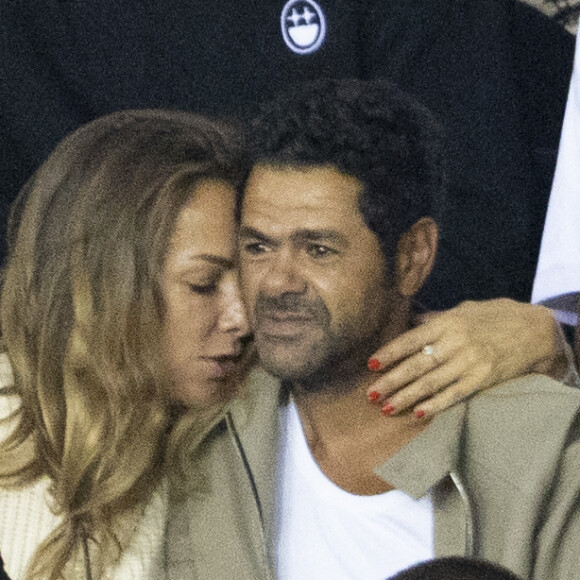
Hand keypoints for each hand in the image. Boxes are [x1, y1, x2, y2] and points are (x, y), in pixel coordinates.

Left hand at [366, 299, 567, 417]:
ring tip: (386, 408)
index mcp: (447, 322)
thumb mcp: (462, 309)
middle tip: (370, 394)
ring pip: (432, 383)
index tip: (370, 365)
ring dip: (407, 397)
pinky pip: (455, 394)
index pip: (411, 339)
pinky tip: (419, 412)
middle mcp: (456, 342)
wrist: (533, 329)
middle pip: (417, 365)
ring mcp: (470, 362)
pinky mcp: (482, 379)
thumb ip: (436, 318)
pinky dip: (436, 404)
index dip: (389, 353)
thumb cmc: (493, 316)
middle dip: (391, 381)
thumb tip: (411, 322)